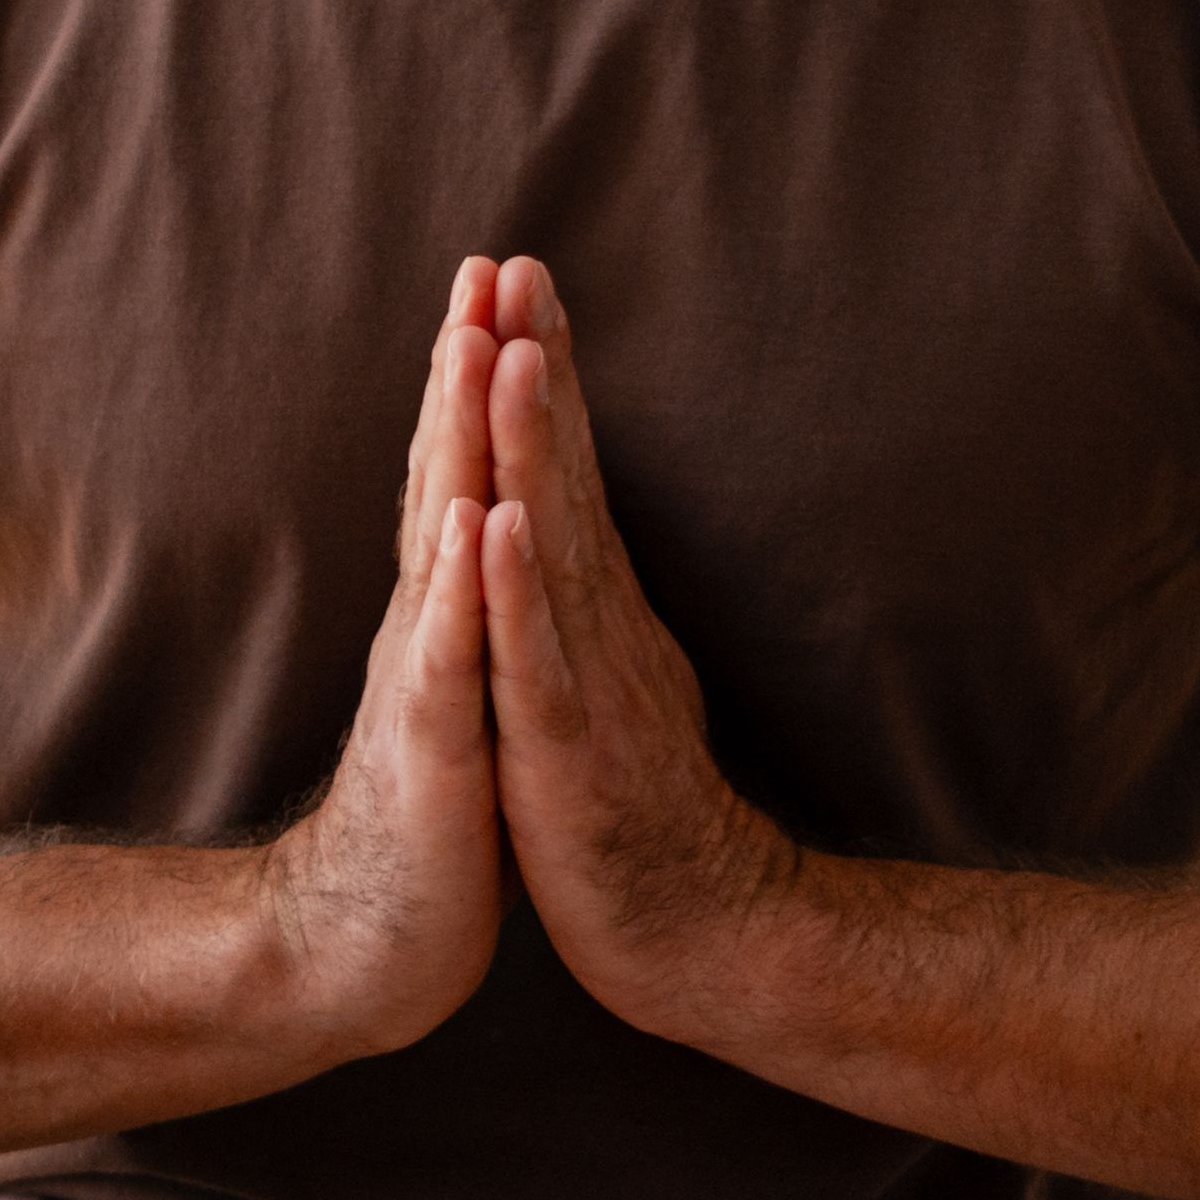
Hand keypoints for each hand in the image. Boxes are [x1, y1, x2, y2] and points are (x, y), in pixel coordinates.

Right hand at [247, 260, 511, 1066]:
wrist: (367, 944)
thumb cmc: (432, 820)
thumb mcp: (463, 691)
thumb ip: (466, 608)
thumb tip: (482, 525)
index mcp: (442, 612)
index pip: (459, 470)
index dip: (476, 373)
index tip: (501, 276)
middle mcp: (423, 625)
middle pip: (442, 473)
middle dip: (462, 366)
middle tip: (483, 265)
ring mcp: (422, 682)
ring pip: (440, 541)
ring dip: (455, 444)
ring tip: (471, 350)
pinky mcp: (434, 751)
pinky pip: (449, 658)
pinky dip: (462, 588)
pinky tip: (476, 523)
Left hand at [475, 258, 811, 1038]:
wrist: (699, 934)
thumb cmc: (637, 811)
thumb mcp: (604, 680)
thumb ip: (588, 603)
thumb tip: (570, 524)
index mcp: (593, 607)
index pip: (560, 466)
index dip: (536, 371)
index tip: (512, 275)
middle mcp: (598, 622)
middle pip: (562, 473)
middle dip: (535, 365)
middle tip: (519, 265)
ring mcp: (589, 679)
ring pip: (553, 545)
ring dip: (532, 446)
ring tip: (511, 350)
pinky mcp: (573, 749)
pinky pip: (540, 658)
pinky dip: (517, 589)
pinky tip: (499, 522)